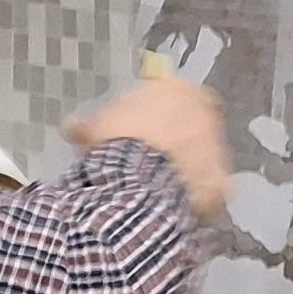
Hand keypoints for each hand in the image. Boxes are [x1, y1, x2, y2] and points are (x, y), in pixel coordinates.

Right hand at [73, 74, 229, 219]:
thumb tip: (69, 125)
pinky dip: (198, 195)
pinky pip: (212, 187)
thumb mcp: (95, 129)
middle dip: (179, 139)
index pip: (172, 95)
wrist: (138, 180)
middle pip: (194, 123)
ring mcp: (218, 144)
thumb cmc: (116, 143)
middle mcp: (203, 110)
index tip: (144, 131)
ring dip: (189, 166)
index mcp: (174, 88)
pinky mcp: (222, 179)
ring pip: (206, 155)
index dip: (158, 115)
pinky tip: (177, 205)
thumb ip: (87, 125)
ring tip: (162, 186)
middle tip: (154, 159)